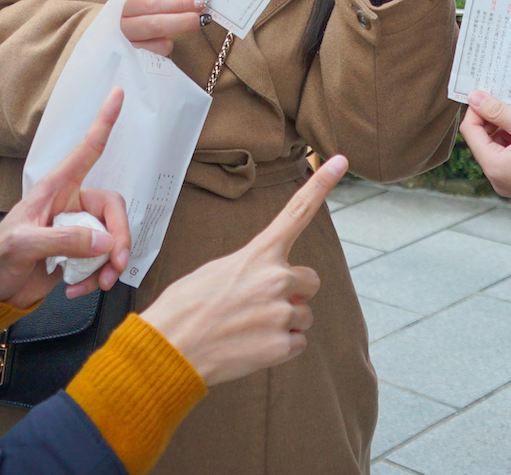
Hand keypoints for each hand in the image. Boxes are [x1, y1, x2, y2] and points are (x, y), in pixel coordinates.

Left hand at [0, 87, 132, 305]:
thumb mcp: (24, 244)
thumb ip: (64, 239)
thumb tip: (104, 241)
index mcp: (55, 188)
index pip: (87, 150)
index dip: (103, 122)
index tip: (118, 94)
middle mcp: (71, 204)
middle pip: (112, 209)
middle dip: (119, 237)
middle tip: (115, 264)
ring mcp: (77, 229)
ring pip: (112, 238)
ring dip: (110, 263)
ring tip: (97, 284)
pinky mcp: (79, 254)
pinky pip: (103, 260)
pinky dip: (96, 277)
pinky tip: (77, 289)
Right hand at [120, 0, 208, 56]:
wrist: (107, 30)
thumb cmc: (132, 14)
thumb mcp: (141, 4)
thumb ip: (162, 3)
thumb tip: (194, 0)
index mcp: (125, 6)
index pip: (153, 4)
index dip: (177, 2)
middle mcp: (123, 26)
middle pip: (154, 25)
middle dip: (182, 21)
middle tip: (203, 18)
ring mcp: (127, 45)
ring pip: (156, 43)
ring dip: (175, 34)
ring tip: (193, 24)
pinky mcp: (133, 59)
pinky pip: (155, 54)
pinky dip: (165, 46)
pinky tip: (167, 39)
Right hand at [141, 153, 346, 386]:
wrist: (170, 348)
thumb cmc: (187, 307)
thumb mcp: (217, 271)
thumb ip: (253, 269)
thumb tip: (276, 286)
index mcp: (258, 254)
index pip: (297, 211)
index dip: (321, 184)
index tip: (340, 161)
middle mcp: (276, 279)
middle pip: (309, 281)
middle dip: (294, 292)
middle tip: (260, 304)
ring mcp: (281, 313)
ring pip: (303, 315)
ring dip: (283, 322)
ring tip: (248, 328)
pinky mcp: (282, 345)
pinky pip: (298, 342)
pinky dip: (281, 346)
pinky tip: (253, 346)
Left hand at [459, 89, 510, 204]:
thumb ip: (498, 111)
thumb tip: (474, 97)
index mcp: (494, 165)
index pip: (470, 130)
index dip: (476, 109)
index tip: (488, 95)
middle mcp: (496, 177)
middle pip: (481, 140)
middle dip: (492, 119)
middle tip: (509, 103)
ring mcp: (506, 182)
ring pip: (494, 147)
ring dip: (504, 129)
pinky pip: (506, 157)